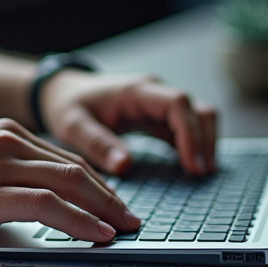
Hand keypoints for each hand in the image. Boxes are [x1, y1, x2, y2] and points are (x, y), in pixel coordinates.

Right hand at [0, 119, 139, 241]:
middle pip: (75, 168)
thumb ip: (0, 172)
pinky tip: (97, 233)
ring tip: (124, 229)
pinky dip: (80, 220)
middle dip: (110, 196)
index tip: (113, 203)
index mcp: (3, 134)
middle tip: (131, 219)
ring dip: (105, 208)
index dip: (95, 183)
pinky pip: (48, 205)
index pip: (63, 158)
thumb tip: (34, 201)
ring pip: (69, 183)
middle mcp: (5, 141)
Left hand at [38, 71, 216, 175]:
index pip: (177, 104)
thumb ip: (97, 144)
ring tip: (202, 173)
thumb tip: (124, 165)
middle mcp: (153, 92)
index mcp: (135, 91)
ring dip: (205, 141)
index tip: (192, 164)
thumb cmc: (67, 106)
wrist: (62, 93)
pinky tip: (192, 167)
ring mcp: (158, 102)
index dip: (190, 134)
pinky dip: (193, 144)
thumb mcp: (73, 126)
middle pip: (196, 109)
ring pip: (198, 115)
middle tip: (203, 175)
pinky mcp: (157, 115)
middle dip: (205, 141)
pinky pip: (186, 126)